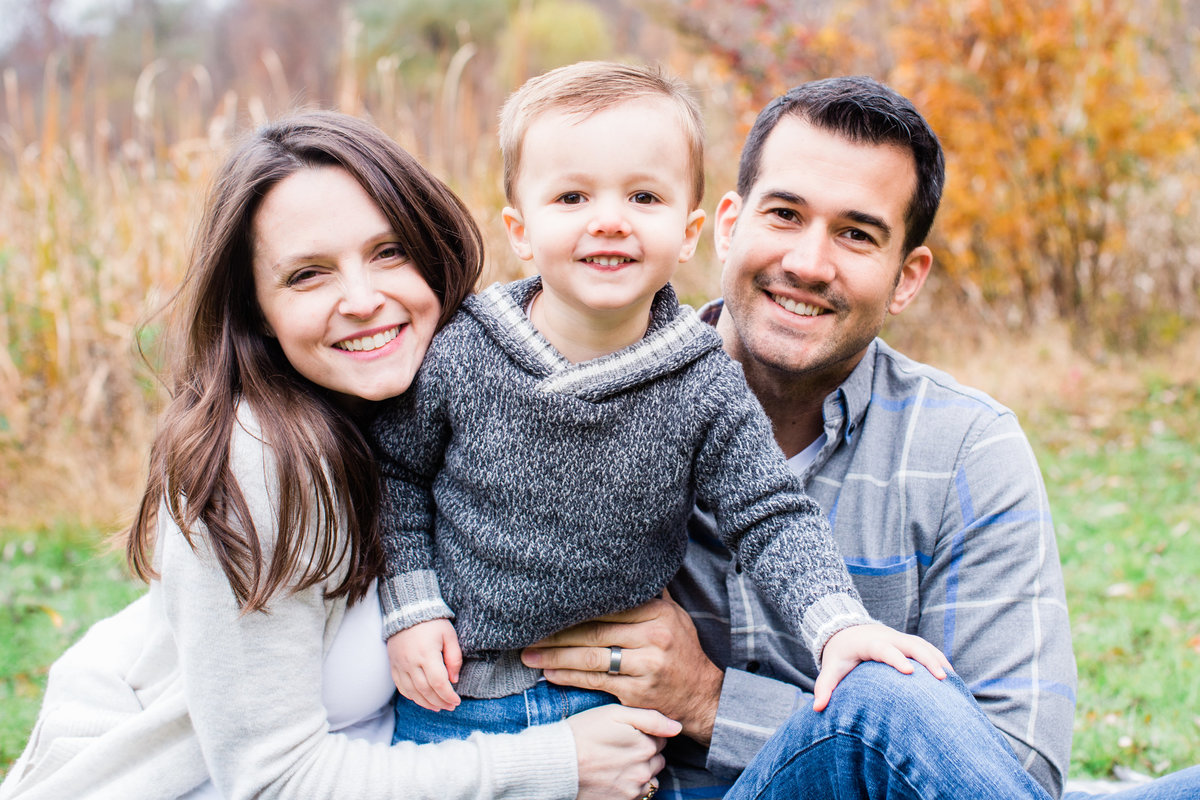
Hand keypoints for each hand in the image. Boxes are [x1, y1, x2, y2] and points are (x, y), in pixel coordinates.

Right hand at [387, 618, 461, 711]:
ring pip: (412, 692)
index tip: (456, 701)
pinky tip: (422, 699)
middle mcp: (411, 662)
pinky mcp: (393, 666)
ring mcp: (400, 665)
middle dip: (440, 702)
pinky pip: (401, 687)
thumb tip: (454, 680)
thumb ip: (454, 658)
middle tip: (450, 706)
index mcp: (427, 654)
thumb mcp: (449, 635)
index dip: (448, 695)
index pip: (439, 683)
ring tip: (438, 707)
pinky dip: (412, 696)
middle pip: (426, 691)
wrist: (407, 610)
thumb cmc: (432, 622)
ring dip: (426, 703)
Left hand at [521, 593, 723, 744]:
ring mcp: (645, 665)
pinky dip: (569, 677)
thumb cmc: (682, 652)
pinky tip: (549, 673)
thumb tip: (628, 564)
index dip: (574, 609)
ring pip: (590, 657)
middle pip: (593, 631)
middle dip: (556, 633)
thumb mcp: (674, 616)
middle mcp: (653, 637)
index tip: (546, 608)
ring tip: (530, 655)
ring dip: (555, 656)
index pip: (607, 607)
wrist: (702, 696)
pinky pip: (595, 681)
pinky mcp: (637, 692)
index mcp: (658, 613)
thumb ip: (650, 595)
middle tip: (528, 633)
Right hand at [568, 704, 680, 799]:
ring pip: (649, 778)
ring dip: (639, 771)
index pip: (660, 738)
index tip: (627, 732)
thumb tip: (676, 727)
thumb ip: (650, 718)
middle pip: (656, 759)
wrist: (558, 763)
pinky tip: (614, 777)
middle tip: (620, 747)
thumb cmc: (584, 732)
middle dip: (644, 753)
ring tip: (615, 763)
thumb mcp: (615, 713)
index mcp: (646, 746)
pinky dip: (631, 786)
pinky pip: (639, 794)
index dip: (644, 733)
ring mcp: (634, 789)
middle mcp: (644, 770)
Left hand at [813, 623, 949, 711]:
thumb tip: (817, 708)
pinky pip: (927, 648)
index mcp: (869, 643)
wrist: (846, 630)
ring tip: (952, 680)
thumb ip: (824, 687)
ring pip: (923, 645)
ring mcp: (900, 638)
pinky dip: (939, 659)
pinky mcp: (908, 643)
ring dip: (938, 660)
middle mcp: (888, 638)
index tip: (909, 671)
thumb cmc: (840, 654)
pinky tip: (952, 677)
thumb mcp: (830, 668)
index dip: (896, 658)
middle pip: (911, 644)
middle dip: (927, 659)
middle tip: (942, 678)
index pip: (884, 648)